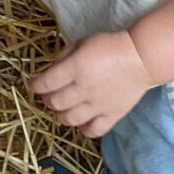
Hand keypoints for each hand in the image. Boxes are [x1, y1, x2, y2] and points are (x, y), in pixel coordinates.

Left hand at [27, 31, 155, 137]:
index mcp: (75, 68)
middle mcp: (84, 89)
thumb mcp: (82, 43)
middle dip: (47, 99)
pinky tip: (82, 119)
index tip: (33, 84)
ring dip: (60, 115)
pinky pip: (92, 131)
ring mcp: (98, 105)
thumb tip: (50, 71)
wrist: (141, 58)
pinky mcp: (112, 116)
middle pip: (55, 103)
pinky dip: (82, 128)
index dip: (35, 85)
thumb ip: (63, 57)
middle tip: (49, 94)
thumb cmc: (109, 46)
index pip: (46, 83)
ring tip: (63, 108)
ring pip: (69, 120)